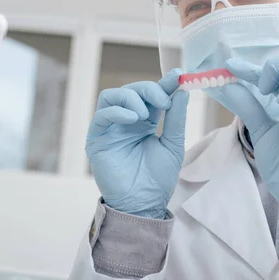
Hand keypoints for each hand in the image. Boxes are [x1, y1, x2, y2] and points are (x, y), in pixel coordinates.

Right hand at [86, 69, 189, 218]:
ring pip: (112, 96)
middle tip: (164, 100)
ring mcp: (110, 128)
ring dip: (131, 97)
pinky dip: (117, 111)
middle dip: (149, 89)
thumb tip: (180, 91)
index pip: (151, 95)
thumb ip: (175, 119)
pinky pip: (102, 115)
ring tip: (145, 114)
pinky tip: (133, 118)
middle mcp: (126, 121)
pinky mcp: (97, 138)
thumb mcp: (172, 145)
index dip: (164, 83)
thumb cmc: (157, 178)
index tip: (178, 75)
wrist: (143, 204)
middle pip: (131, 90)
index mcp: (144, 121)